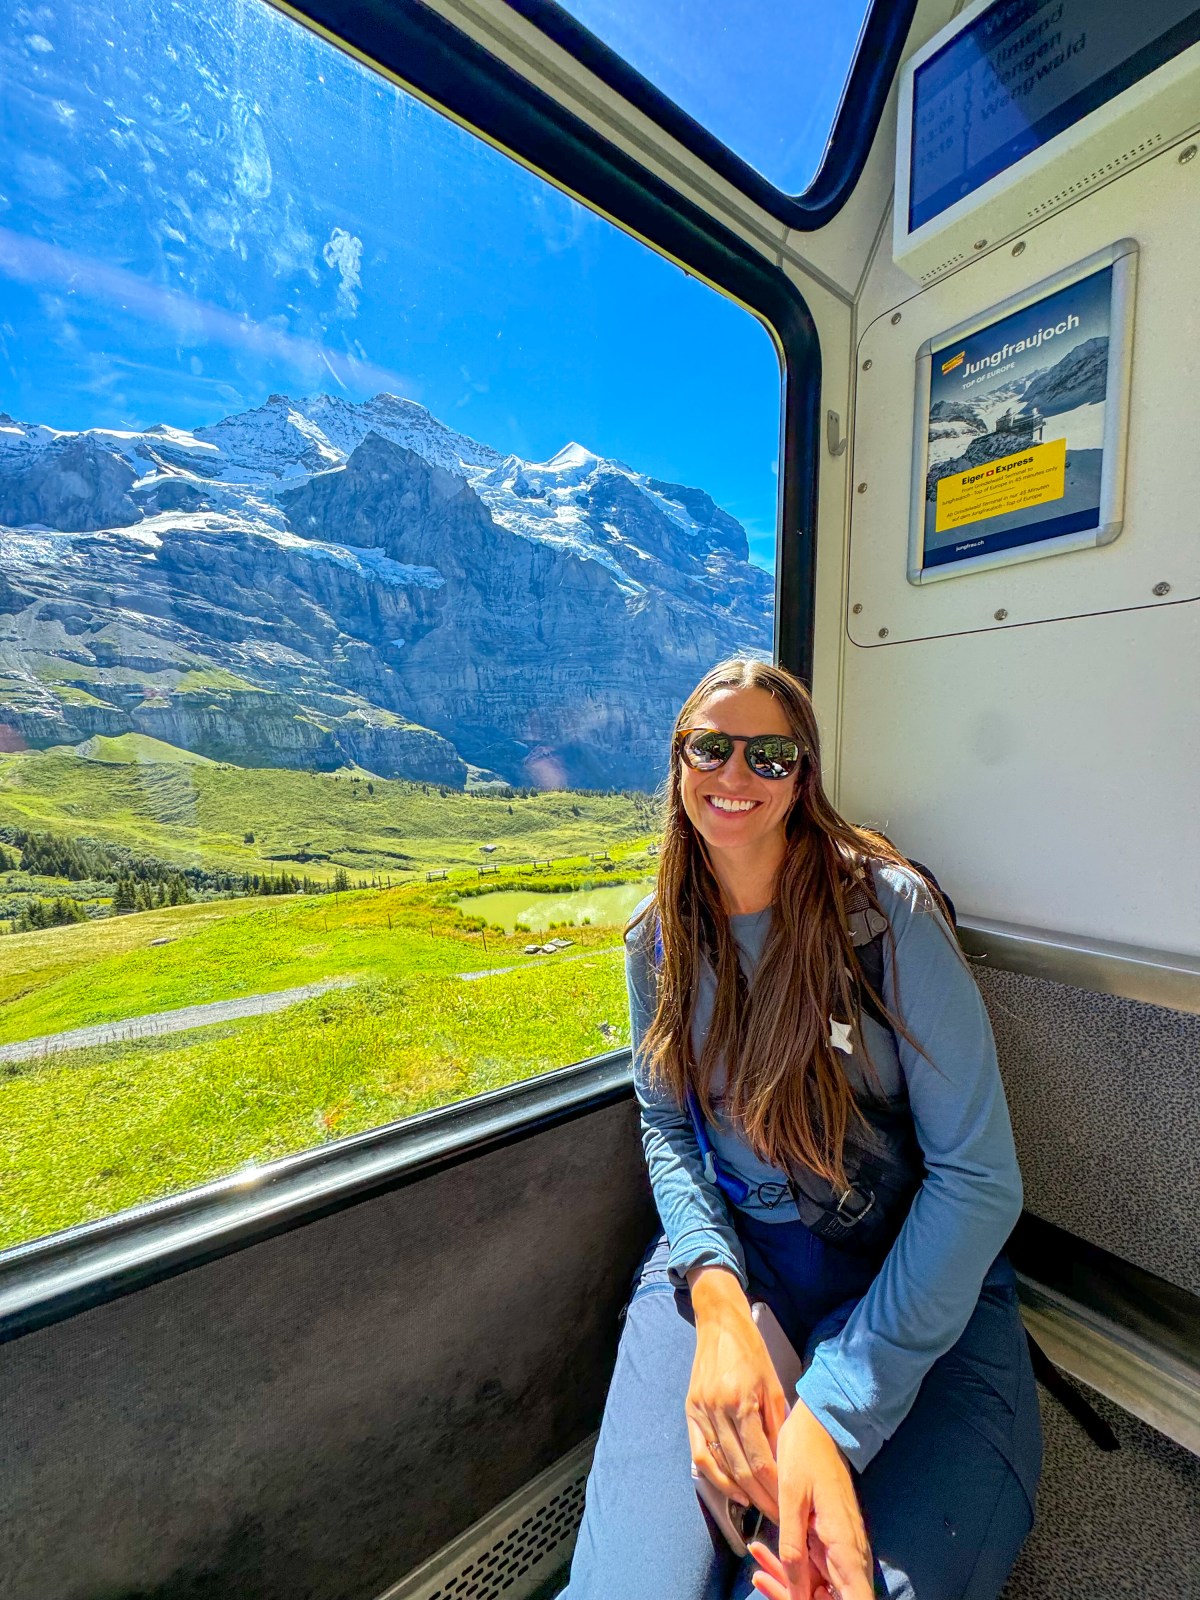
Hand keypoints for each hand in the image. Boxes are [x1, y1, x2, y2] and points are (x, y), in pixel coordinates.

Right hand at [684, 1267, 788, 1520]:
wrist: (718, 1323)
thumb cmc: (752, 1350)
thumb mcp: (774, 1383)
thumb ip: (776, 1423)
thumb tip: (784, 1461)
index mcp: (742, 1400)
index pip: (760, 1459)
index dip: (774, 1487)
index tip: (788, 1504)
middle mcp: (718, 1409)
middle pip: (740, 1468)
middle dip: (761, 1497)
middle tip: (778, 1515)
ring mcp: (700, 1411)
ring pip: (720, 1465)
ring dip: (741, 1493)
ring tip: (759, 1508)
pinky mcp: (690, 1411)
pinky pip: (700, 1455)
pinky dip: (716, 1477)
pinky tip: (733, 1490)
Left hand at [747, 1400, 873, 1599]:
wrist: (818, 1423)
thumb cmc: (805, 1453)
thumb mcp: (792, 1500)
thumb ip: (794, 1550)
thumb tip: (797, 1595)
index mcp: (846, 1549)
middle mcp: (850, 1555)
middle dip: (798, 1599)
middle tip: (764, 1583)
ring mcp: (841, 1549)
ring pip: (820, 1587)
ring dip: (789, 1586)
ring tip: (757, 1572)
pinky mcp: (831, 1541)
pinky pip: (814, 1567)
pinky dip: (790, 1568)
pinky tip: (761, 1556)